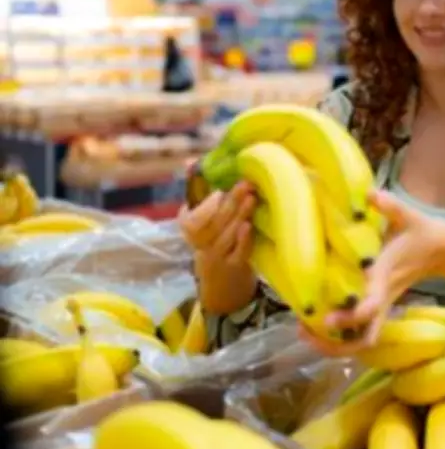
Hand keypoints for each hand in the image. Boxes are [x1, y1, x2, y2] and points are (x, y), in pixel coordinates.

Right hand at [178, 181, 257, 314]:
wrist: (224, 287)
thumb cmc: (216, 242)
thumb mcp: (205, 220)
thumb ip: (200, 191)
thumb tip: (189, 162)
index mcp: (191, 230)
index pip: (190, 221)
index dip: (204, 207)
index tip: (218, 192)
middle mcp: (200, 245)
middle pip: (213, 224)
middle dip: (230, 202)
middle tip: (246, 184)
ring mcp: (217, 258)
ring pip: (225, 236)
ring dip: (239, 216)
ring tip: (251, 198)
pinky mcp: (234, 268)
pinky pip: (237, 253)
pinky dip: (243, 240)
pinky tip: (249, 226)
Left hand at [304, 190, 444, 352]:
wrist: (442, 249)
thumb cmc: (421, 232)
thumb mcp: (408, 216)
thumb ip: (390, 206)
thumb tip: (370, 193)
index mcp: (385, 278)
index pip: (371, 305)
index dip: (351, 316)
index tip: (327, 318)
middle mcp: (382, 298)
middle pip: (363, 338)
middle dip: (335, 343)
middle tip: (305, 330)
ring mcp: (381, 307)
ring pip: (360, 342)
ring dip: (334, 345)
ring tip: (306, 332)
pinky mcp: (379, 307)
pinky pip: (360, 333)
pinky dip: (340, 337)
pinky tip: (317, 327)